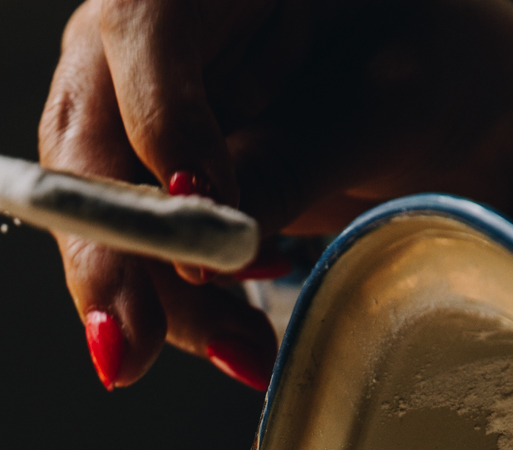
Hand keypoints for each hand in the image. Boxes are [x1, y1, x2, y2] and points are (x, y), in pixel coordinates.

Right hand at [38, 0, 512, 389]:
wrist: (427, 86)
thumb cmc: (417, 56)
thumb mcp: (387, 97)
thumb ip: (298, 158)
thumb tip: (216, 244)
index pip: (144, 32)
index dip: (162, 127)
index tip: (198, 208)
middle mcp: (140, 38)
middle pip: (86, 144)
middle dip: (109, 255)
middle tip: (127, 347)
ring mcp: (128, 114)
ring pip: (100, 218)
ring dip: (157, 305)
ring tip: (241, 354)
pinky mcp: (141, 186)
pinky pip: (136, 258)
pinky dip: (183, 313)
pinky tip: (239, 344)